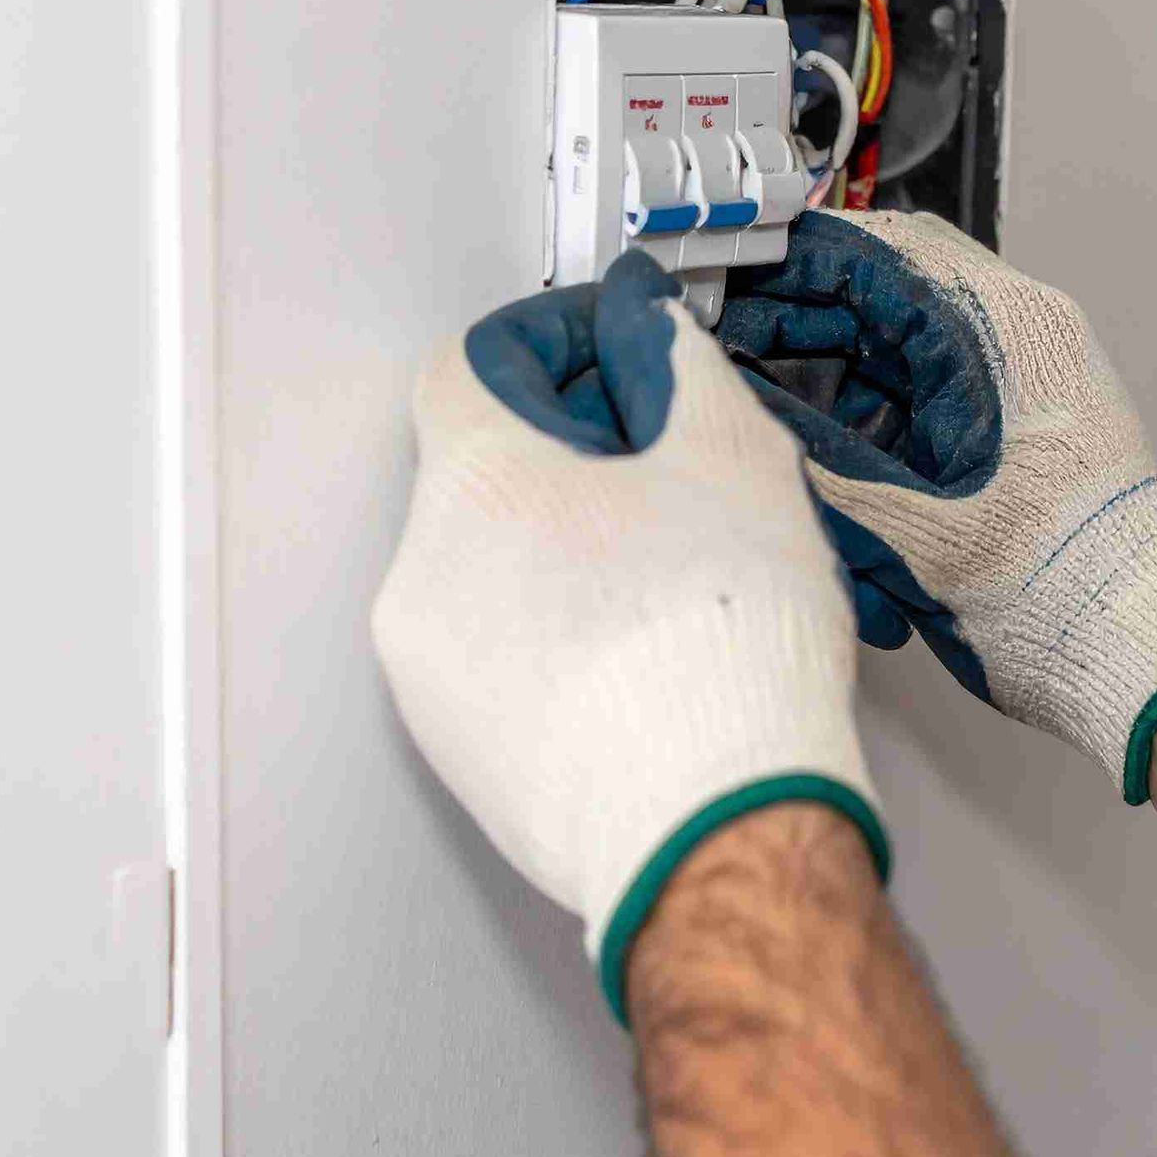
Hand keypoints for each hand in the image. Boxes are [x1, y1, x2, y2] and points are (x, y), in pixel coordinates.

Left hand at [372, 250, 887, 1024]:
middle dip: (578, 459)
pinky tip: (655, 661)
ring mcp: (432, 677)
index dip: (553, 344)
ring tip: (680, 582)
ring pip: (494, 574)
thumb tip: (649, 329)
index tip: (617, 361)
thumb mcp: (733, 457)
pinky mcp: (461, 756)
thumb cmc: (718, 650)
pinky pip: (502, 662)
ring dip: (573, 554)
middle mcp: (423, 576)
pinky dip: (564, 641)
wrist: (713, 827)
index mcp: (474, 484)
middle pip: (486, 473)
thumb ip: (678, 364)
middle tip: (676, 480)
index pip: (470, 364)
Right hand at [718, 209, 1156, 801]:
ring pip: (900, 351)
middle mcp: (1025, 344)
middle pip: (889, 294)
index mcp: (1017, 334)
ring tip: (764, 409)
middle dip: (800, 320)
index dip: (796, 262)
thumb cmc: (1077, 594)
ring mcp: (1022, 389)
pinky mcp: (1015, 435)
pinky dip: (867, 426)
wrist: (1146, 656)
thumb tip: (749, 431)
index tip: (734, 277)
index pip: (887, 252)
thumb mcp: (922, 535)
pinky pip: (922, 403)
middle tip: (727, 338)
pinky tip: (825, 466)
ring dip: (829, 378)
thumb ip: (822, 477)